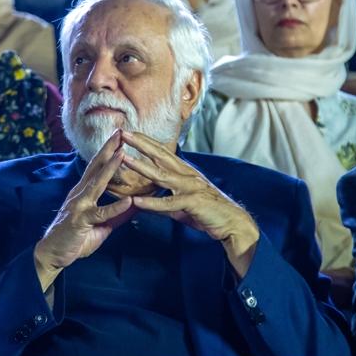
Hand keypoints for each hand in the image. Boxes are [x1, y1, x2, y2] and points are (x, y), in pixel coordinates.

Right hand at [33, 130, 134, 290]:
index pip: (97, 167)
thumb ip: (116, 215)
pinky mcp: (81, 221)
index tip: (119, 137)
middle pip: (95, 167)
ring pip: (97, 184)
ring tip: (122, 154)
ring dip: (110, 168)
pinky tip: (129, 201)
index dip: (108, 152)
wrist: (52, 254)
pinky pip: (100, 213)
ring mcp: (79, 206)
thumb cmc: (75, 238)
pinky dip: (115, 207)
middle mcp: (80, 194)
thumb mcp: (100, 225)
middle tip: (120, 132)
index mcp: (84, 192)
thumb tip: (134, 206)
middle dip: (108, 149)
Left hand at [119, 131, 259, 276]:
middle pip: (160, 155)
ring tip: (123, 159)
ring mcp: (190, 187)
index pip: (162, 152)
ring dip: (141, 166)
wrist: (232, 223)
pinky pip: (169, 203)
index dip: (145, 141)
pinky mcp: (193, 202)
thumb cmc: (208, 213)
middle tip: (122, 132)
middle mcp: (187, 175)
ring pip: (161, 175)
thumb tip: (144, 202)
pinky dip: (152, 203)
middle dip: (140, 143)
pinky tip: (136, 201)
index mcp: (185, 172)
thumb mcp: (182, 205)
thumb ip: (163, 201)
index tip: (129, 132)